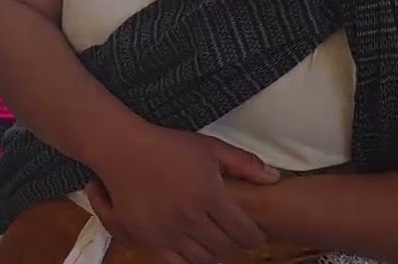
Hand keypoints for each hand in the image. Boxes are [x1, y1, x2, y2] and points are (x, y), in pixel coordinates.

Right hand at [86, 126, 278, 263]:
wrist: (122, 150)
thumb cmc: (167, 145)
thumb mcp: (209, 147)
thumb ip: (244, 164)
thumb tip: (275, 178)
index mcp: (209, 195)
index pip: (244, 231)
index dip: (255, 237)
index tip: (256, 234)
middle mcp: (190, 218)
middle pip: (226, 249)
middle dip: (237, 247)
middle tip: (238, 239)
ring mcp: (167, 232)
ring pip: (203, 259)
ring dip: (215, 255)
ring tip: (216, 244)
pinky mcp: (147, 239)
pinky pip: (176, 263)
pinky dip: (189, 260)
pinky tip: (193, 250)